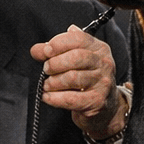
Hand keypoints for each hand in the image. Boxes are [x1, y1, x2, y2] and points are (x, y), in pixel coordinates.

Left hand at [31, 25, 123, 139]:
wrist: (106, 105)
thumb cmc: (87, 79)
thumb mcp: (76, 59)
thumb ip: (57, 50)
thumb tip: (37, 49)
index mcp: (99, 48)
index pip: (78, 39)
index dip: (58, 43)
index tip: (45, 51)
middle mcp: (104, 63)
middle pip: (76, 57)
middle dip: (55, 63)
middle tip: (46, 69)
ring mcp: (102, 83)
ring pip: (72, 78)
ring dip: (53, 82)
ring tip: (47, 85)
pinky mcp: (97, 101)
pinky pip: (70, 98)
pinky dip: (54, 98)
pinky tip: (48, 97)